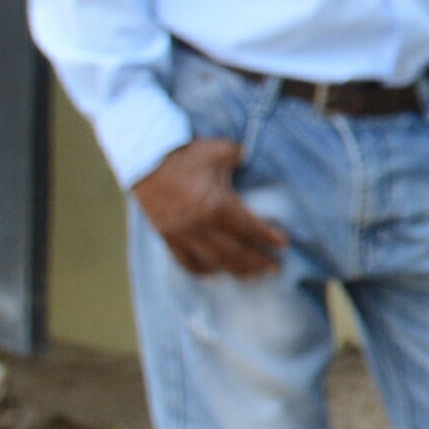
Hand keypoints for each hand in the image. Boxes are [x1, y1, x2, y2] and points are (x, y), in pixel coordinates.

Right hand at [132, 137, 288, 279]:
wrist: (144, 159)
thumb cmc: (186, 153)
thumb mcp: (221, 150)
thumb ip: (242, 157)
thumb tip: (255, 158)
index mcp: (217, 205)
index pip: (249, 228)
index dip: (268, 238)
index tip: (284, 245)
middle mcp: (200, 225)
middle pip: (234, 251)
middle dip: (257, 261)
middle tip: (275, 270)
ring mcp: (181, 233)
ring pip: (212, 260)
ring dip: (235, 270)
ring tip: (252, 278)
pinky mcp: (166, 235)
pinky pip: (184, 260)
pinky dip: (200, 270)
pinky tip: (213, 276)